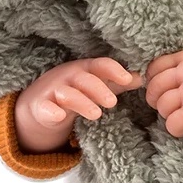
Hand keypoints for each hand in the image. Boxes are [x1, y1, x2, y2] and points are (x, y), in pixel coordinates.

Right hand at [15, 57, 142, 152]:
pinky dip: (51, 111)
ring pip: (67, 94)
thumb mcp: (96, 85)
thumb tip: (143, 78)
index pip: (100, 65)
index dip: (114, 70)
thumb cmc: (75, 90)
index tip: (129, 79)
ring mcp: (54, 91)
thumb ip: (117, 83)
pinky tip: (59, 116)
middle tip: (112, 102)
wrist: (40, 103)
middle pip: (84, 79)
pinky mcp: (41, 107)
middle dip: (99, 89)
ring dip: (81, 102)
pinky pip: (45, 108)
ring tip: (96, 114)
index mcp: (85, 70)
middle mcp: (69, 77)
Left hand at [144, 50, 182, 136]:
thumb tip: (163, 83)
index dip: (155, 83)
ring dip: (172, 116)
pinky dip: (179, 129)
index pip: (153, 69)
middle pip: (153, 90)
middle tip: (175, 109)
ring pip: (162, 108)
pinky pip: (172, 125)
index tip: (165, 92)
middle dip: (159, 102)